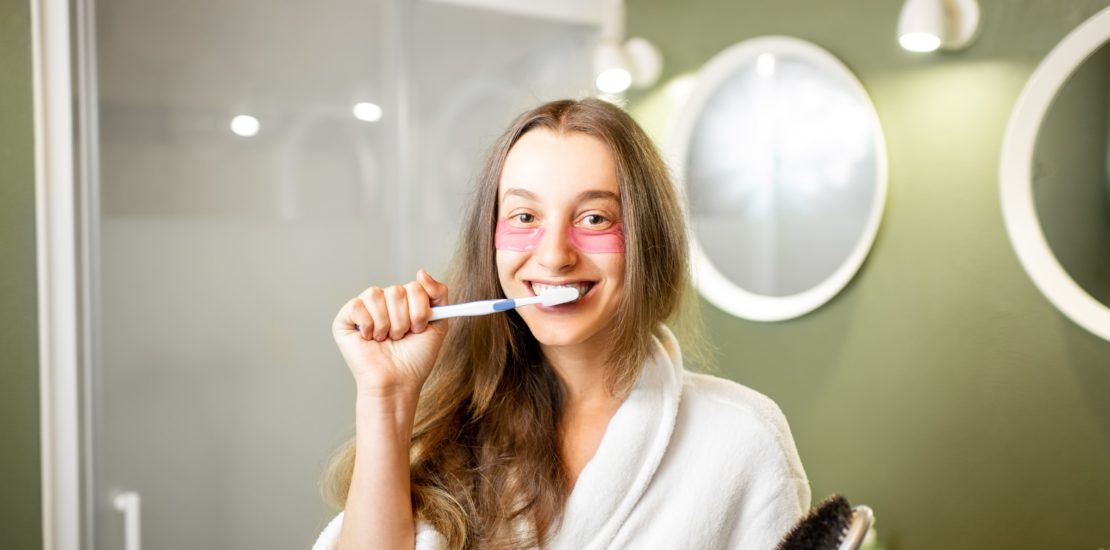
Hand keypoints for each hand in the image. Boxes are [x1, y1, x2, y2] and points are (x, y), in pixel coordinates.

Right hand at [331, 269, 448, 394]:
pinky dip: (368, 325)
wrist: (398, 382)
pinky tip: (369, 338)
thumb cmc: (415, 359)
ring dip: (386, 324)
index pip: (415, 286)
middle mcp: (384, 302)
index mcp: (404, 302)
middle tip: (400, 337)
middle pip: (397, 290)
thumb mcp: (438, 324)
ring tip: (385, 339)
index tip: (419, 328)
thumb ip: (438, 295)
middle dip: (403, 320)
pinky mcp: (344, 318)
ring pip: (377, 294)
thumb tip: (421, 272)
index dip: (419, 309)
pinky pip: (357, 304)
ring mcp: (364, 309)